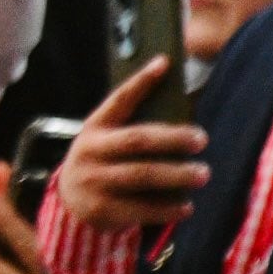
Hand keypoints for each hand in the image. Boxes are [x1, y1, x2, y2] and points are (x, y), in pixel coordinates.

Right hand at [53, 57, 206, 232]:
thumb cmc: (103, 163)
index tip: (165, 63)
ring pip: (142, 175)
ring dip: (177, 174)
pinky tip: (187, 206)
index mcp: (95, 128)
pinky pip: (141, 208)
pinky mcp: (103, 209)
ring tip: (202, 174)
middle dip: (173, 139)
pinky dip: (168, 208)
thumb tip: (183, 113)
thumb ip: (133, 128)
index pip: (118, 100)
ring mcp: (94, 182)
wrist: (69, 203)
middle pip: (137, 140)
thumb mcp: (106, 140)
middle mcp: (91, 152)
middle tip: (201, 139)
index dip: (141, 82)